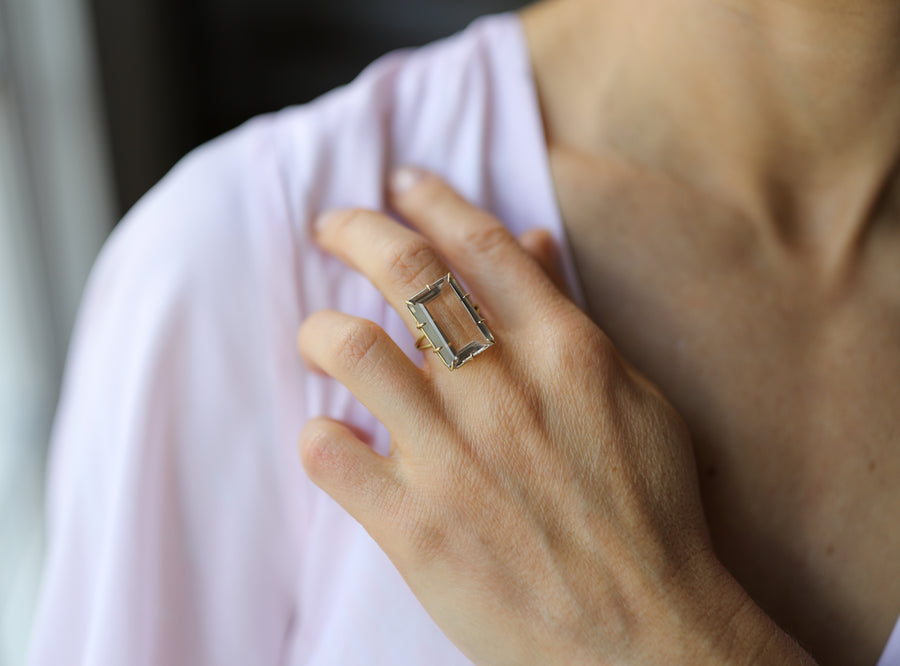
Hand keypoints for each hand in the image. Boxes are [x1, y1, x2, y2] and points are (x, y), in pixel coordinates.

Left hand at [296, 169, 806, 663]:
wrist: (646, 635)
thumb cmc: (649, 514)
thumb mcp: (633, 400)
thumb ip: (571, 319)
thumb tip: (527, 244)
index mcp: (565, 353)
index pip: (481, 245)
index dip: (431, 200)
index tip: (400, 184)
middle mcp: (503, 391)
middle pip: (406, 274)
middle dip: (357, 232)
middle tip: (332, 226)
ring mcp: (452, 458)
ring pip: (350, 349)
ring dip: (320, 330)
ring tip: (318, 335)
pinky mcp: (413, 527)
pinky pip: (329, 453)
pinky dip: (318, 433)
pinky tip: (334, 436)